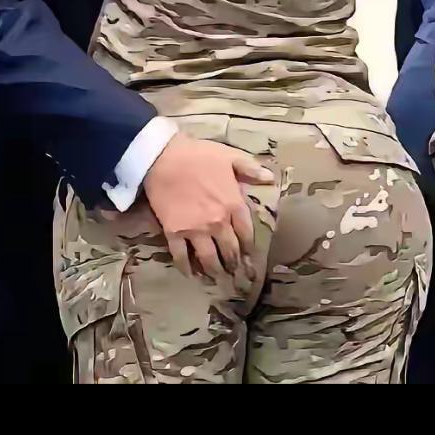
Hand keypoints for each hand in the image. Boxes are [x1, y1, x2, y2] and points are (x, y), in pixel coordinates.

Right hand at [143, 132, 273, 282]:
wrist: (163, 157)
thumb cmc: (198, 154)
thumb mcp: (230, 156)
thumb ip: (251, 169)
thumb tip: (270, 178)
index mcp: (233, 205)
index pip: (246, 234)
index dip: (249, 248)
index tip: (249, 258)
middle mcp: (218, 222)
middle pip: (230, 251)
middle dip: (234, 265)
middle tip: (235, 274)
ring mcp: (195, 230)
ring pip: (209, 259)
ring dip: (215, 272)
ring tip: (217, 279)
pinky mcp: (174, 233)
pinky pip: (181, 256)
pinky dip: (186, 268)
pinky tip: (190, 275)